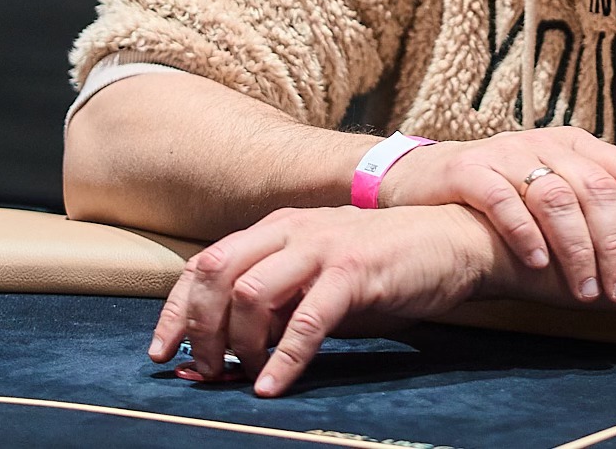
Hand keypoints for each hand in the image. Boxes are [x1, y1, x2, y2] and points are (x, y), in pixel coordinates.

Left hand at [150, 203, 492, 396]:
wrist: (453, 242)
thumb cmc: (386, 267)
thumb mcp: (320, 281)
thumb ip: (278, 308)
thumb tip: (226, 355)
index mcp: (279, 228)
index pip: (206, 263)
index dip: (176, 311)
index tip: (161, 353)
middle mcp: (294, 230)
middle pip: (217, 273)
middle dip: (199, 328)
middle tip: (206, 371)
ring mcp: (324, 247)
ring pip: (252, 293)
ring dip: (238, 344)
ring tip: (244, 376)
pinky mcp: (355, 271)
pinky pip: (307, 319)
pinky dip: (284, 358)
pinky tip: (274, 386)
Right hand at [376, 126, 615, 302]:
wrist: (431, 178)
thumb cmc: (511, 186)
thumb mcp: (567, 176)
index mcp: (578, 145)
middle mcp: (547, 143)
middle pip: (594, 189)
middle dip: (614, 244)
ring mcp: (507, 154)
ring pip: (553, 196)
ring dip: (574, 248)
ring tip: (584, 291)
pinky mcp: (469, 170)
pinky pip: (501, 200)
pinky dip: (523, 232)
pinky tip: (535, 264)